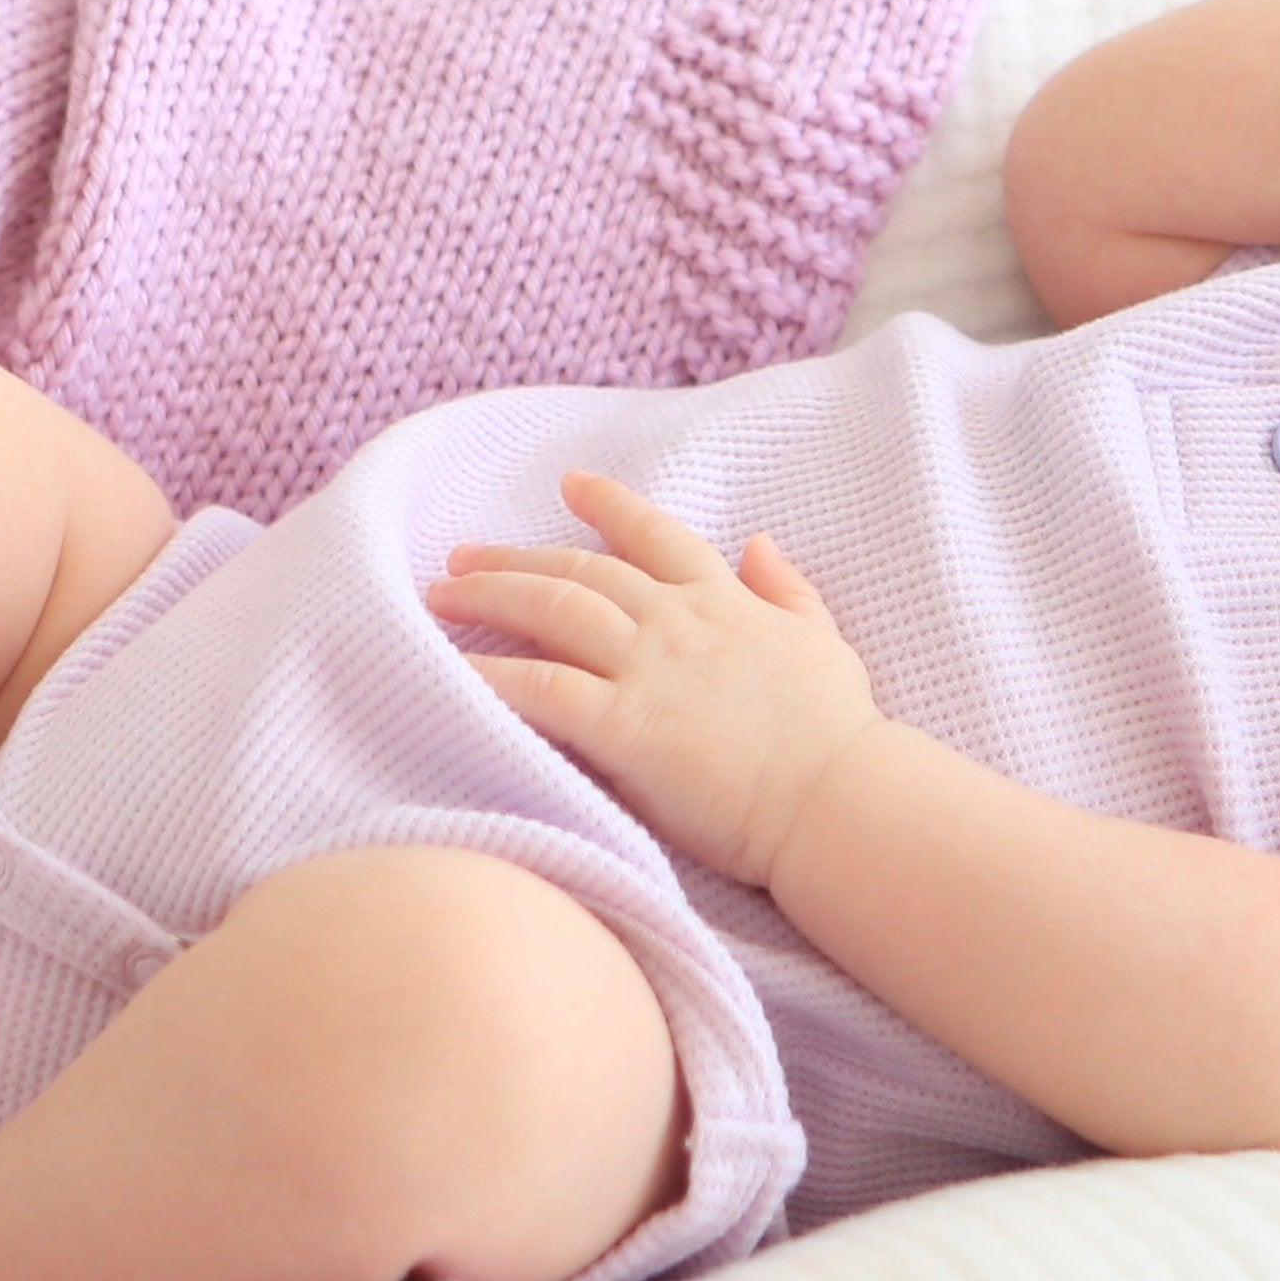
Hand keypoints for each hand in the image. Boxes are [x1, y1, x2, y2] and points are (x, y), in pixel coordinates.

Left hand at [425, 471, 882, 889]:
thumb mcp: (824, 642)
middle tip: (461, 556)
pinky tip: (450, 671)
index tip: (570, 483)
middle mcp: (677, 622)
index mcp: (723, 602)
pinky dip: (491, 675)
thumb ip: (789, 590)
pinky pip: (541, 688)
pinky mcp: (626, 726)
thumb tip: (760, 542)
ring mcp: (649, 670)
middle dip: (515, 558)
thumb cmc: (839, 734)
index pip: (656, 535)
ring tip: (440, 595)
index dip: (609, 506)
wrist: (839, 797)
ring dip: (490, 597)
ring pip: (552, 611)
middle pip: (581, 571)